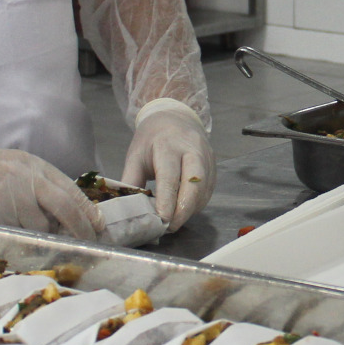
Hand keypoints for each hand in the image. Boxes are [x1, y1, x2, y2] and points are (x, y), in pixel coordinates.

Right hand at [0, 127, 103, 239]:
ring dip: (44, 239)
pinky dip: (20, 244)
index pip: (70, 191)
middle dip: (79, 229)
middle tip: (87, 244)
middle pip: (64, 208)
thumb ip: (38, 185)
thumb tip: (65, 213)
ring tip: (40, 243)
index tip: (98, 227)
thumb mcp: (13, 166)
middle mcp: (24, 178)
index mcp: (33, 165)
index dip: (87, 212)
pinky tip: (18, 244)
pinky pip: (15, 236)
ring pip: (39, 228)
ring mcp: (7, 197)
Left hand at [123, 99, 214, 230]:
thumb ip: (131, 182)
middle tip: (170, 227)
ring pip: (204, 190)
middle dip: (184, 210)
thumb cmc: (152, 139)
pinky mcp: (214, 166)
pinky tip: (184, 209)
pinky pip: (209, 190)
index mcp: (168, 145)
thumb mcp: (135, 156)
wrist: (175, 118)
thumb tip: (129, 210)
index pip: (170, 177)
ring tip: (174, 220)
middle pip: (195, 184)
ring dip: (190, 209)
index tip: (161, 220)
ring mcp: (207, 157)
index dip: (167, 201)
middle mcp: (192, 150)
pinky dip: (197, 204)